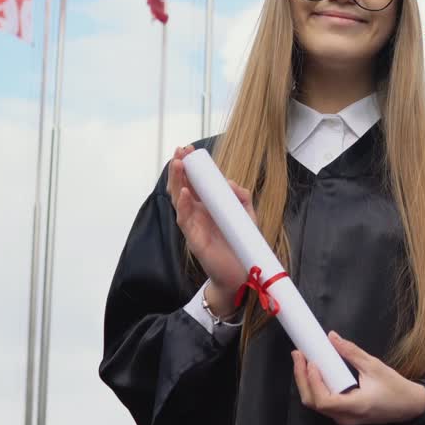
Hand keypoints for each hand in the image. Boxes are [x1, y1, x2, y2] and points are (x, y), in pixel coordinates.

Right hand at [167, 145, 255, 317]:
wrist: (243, 275)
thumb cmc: (241, 244)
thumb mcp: (246, 215)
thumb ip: (241, 197)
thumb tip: (229, 182)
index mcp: (207, 206)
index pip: (195, 182)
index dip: (191, 166)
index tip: (189, 149)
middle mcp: (197, 213)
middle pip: (182, 187)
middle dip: (180, 168)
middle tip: (180, 151)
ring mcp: (193, 225)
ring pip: (179, 200)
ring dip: (177, 182)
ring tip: (178, 164)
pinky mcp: (194, 240)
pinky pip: (185, 220)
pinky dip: (184, 205)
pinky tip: (184, 192)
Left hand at [292, 331, 424, 424]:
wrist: (410, 405)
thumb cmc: (396, 388)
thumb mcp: (374, 366)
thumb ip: (351, 352)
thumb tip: (333, 338)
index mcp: (355, 406)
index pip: (323, 400)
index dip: (313, 382)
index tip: (310, 362)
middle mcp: (346, 417)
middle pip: (313, 403)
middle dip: (302, 378)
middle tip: (298, 355)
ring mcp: (344, 418)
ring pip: (316, 404)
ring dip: (307, 382)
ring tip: (303, 361)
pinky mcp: (344, 415)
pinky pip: (324, 403)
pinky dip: (316, 387)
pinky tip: (314, 372)